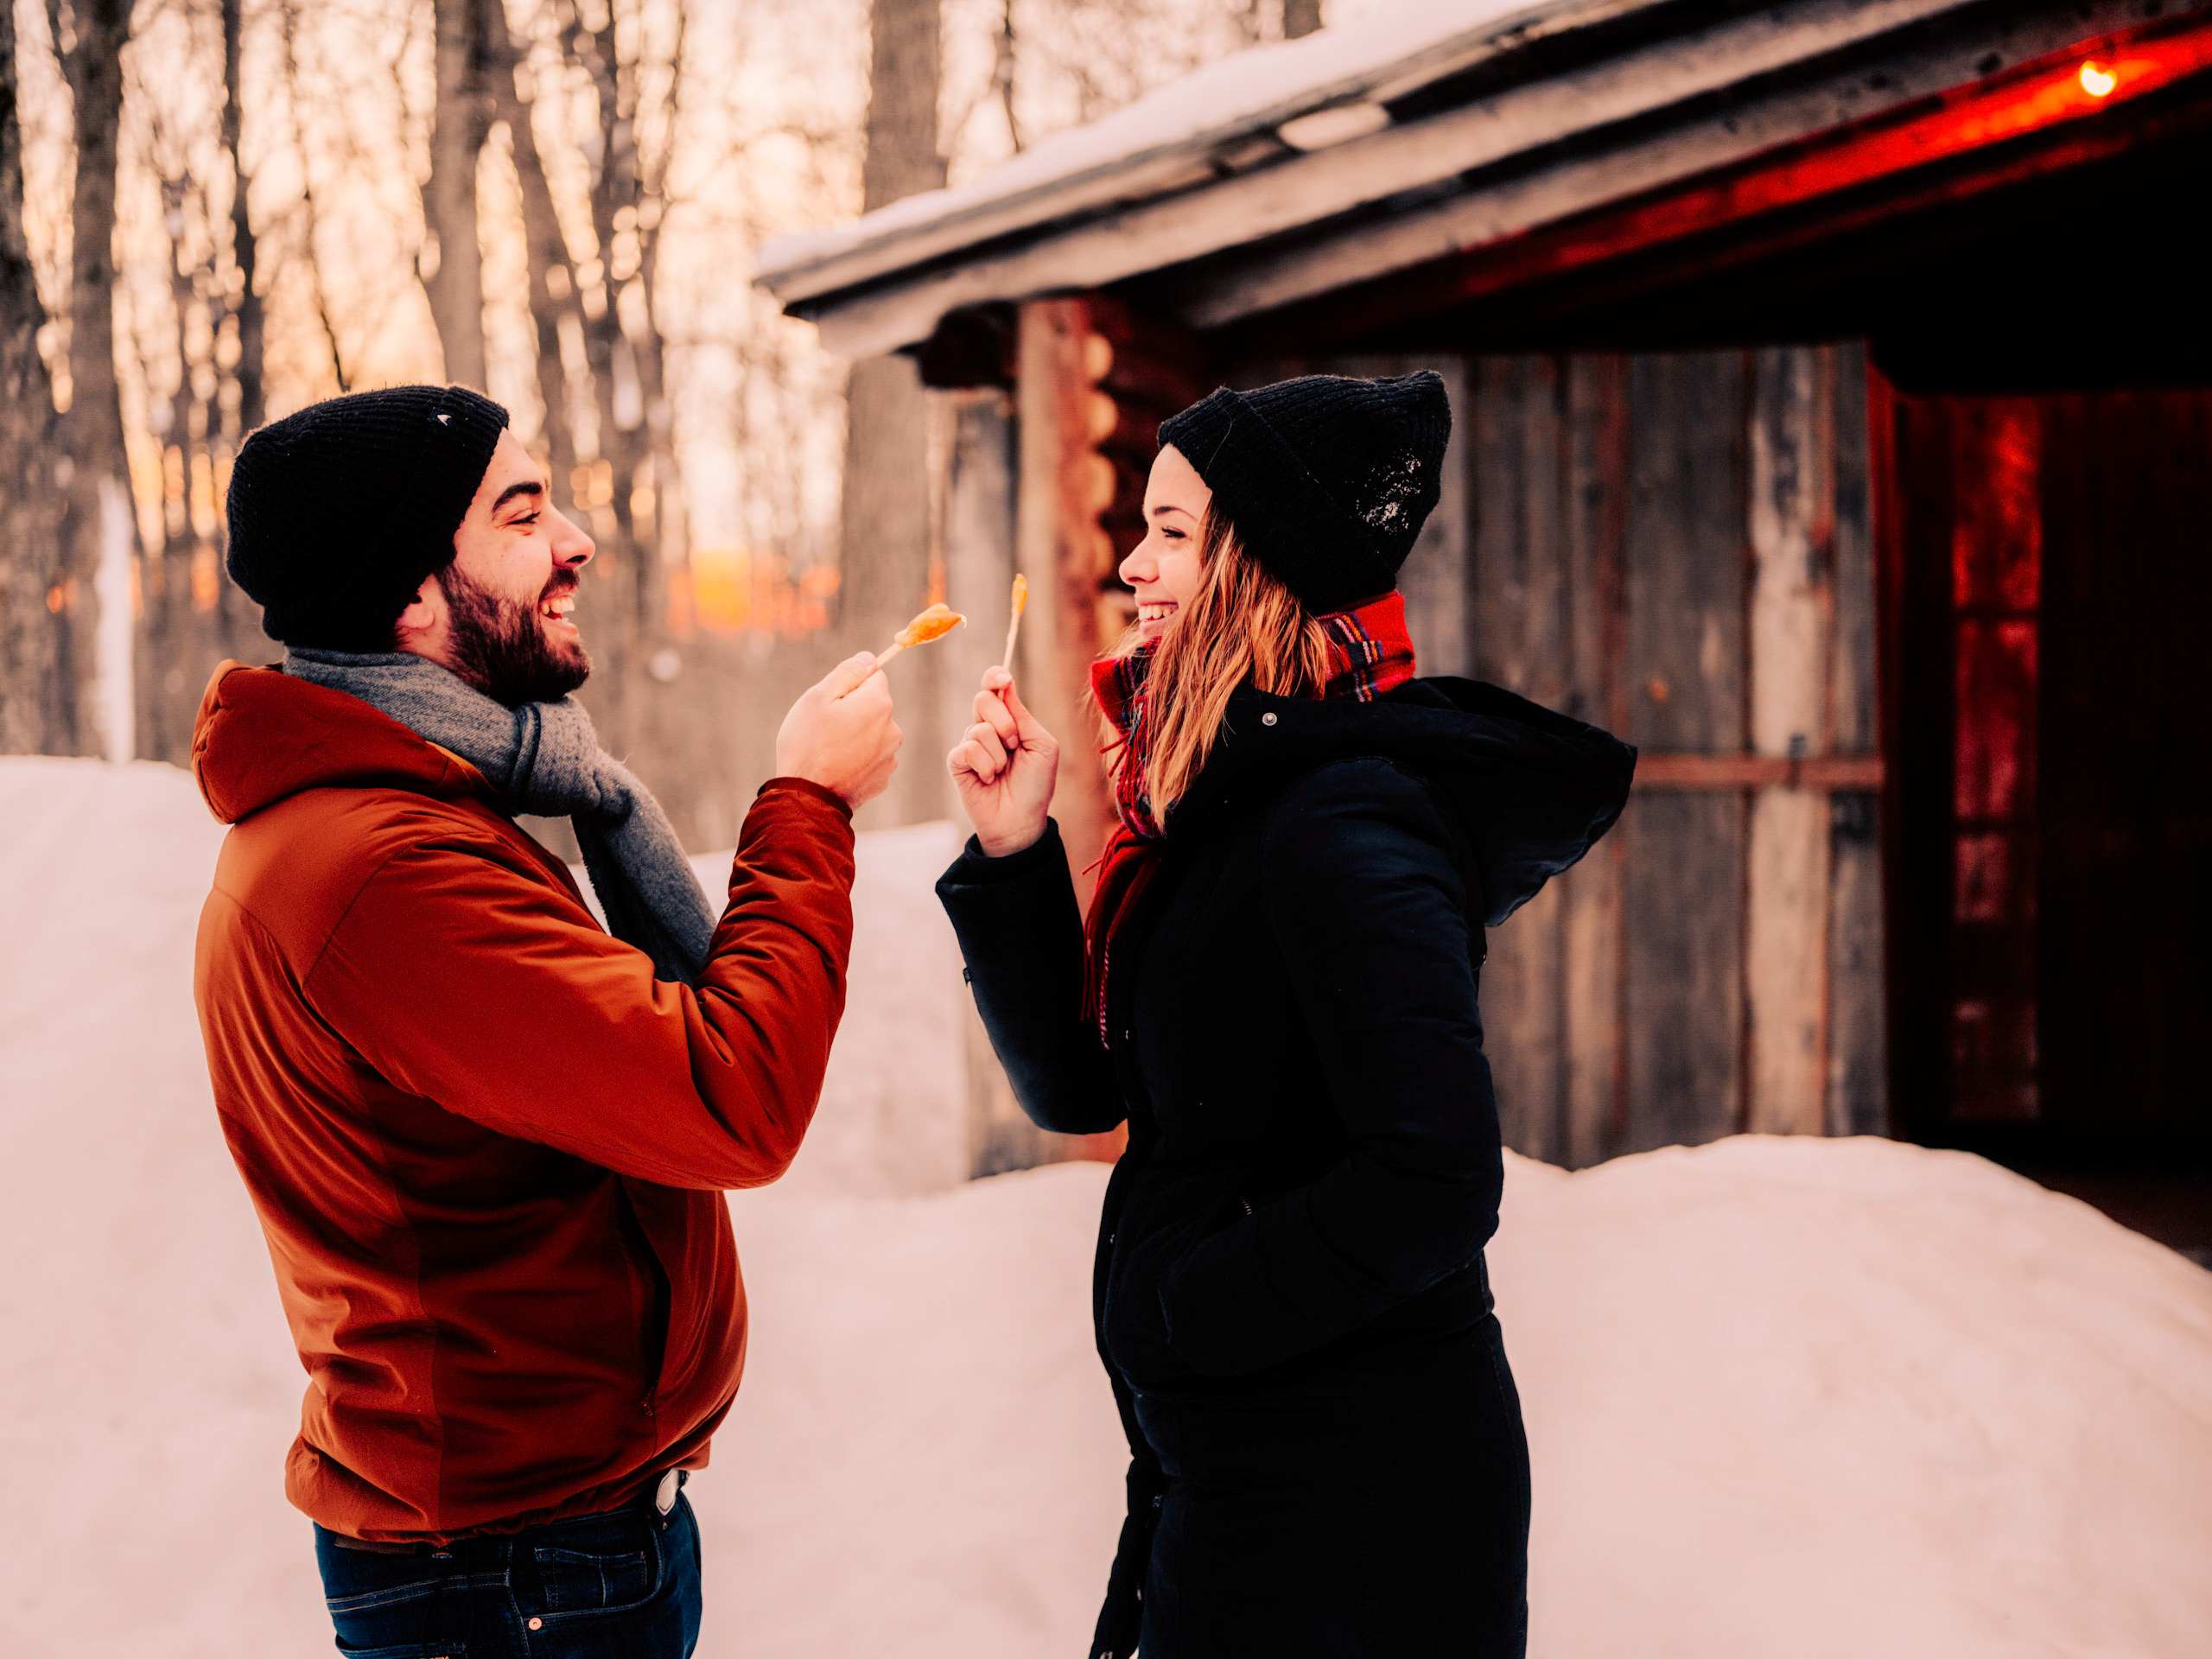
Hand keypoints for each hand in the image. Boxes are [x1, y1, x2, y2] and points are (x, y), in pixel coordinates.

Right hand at [775, 652, 901, 808]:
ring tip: (828, 750)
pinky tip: (836, 766)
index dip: (850, 685)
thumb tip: (869, 658)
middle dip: (854, 710)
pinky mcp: (882, 778)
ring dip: (855, 735)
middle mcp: (892, 729)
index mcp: (879, 704)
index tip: (832, 700)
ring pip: (872, 732)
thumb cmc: (808, 744)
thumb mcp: (818, 697)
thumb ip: (847, 673)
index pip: (875, 677)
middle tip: (825, 727)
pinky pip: (870, 757)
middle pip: (874, 706)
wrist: (808, 797)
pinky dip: (857, 758)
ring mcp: (889, 756)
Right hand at [948, 667, 1058, 855]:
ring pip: (978, 729)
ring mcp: (970, 744)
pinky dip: (985, 765)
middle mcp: (987, 727)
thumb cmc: (1035, 785)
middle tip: (1014, 745)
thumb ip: (1023, 715)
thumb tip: (1004, 683)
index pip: (995, 687)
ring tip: (1003, 771)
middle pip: (983, 699)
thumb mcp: (1042, 745)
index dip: (994, 677)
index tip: (1002, 679)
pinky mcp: (958, 762)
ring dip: (999, 754)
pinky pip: (967, 749)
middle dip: (1004, 722)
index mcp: (1009, 719)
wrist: (1021, 820)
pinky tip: (989, 779)